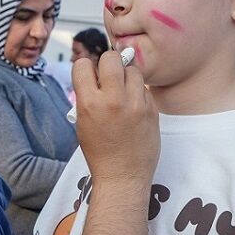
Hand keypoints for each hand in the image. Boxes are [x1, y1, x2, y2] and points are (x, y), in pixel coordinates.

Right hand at [72, 48, 158, 186]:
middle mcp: (112, 100)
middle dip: (108, 63)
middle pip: (111, 58)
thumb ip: (88, 96)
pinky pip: (144, 87)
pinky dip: (138, 92)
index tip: (90, 76)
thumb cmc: (100, 152)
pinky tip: (134, 107)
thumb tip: (96, 72)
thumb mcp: (83, 122)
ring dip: (126, 76)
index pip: (83, 64)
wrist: (122, 176)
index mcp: (88, 104)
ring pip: (132, 69)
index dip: (86, 69)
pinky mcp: (151, 109)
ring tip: (124, 92)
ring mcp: (134, 104)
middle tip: (109, 76)